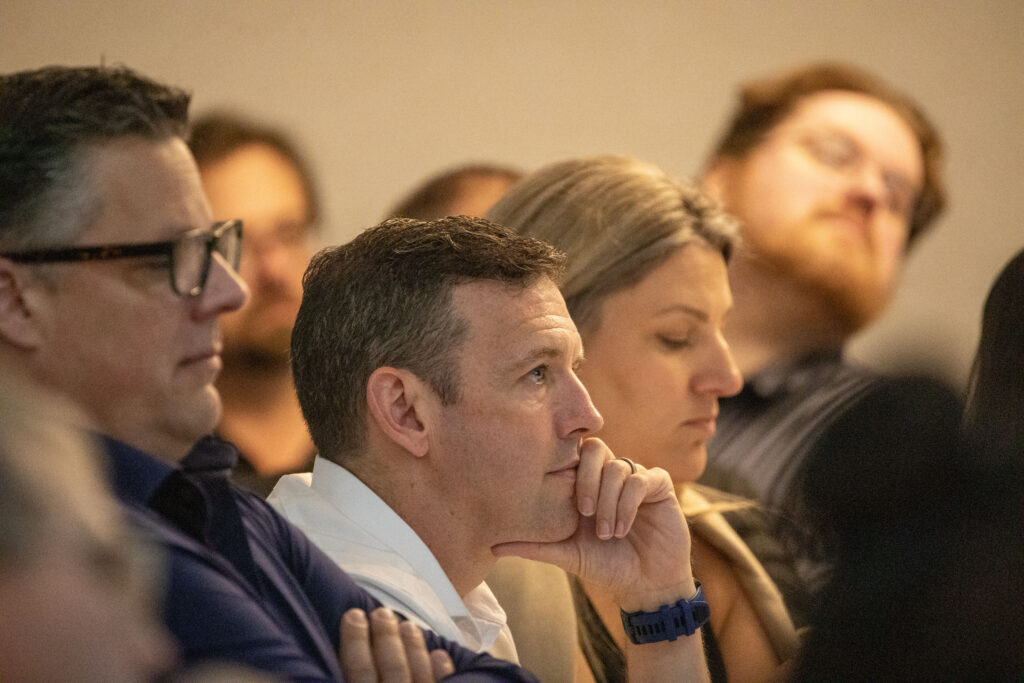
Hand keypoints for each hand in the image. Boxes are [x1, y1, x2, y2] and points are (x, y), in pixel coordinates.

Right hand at [339, 607, 454, 682]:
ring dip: (414, 648)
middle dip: (386, 638)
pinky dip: (442, 671)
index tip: (353, 613)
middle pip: (391, 669)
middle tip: (382, 612)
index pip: (356, 671)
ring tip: (408, 625)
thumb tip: (321, 664)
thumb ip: (346, 674)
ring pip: (418, 676)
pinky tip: (440, 654)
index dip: (354, 641)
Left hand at [493, 438, 693, 610]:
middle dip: (586, 479)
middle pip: (595, 447)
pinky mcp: (659, 486)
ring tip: (606, 532)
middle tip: (583, 513)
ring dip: (609, 501)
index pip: (572, 454)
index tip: (565, 505)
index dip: (566, 469)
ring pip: (618, 466)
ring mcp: (635, 478)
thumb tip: (493, 546)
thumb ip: (534, 546)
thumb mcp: (566, 555)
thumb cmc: (605, 567)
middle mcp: (610, 476)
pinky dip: (628, 503)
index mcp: (587, 484)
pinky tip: (623, 528)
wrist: (646, 586)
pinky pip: (641, 479)